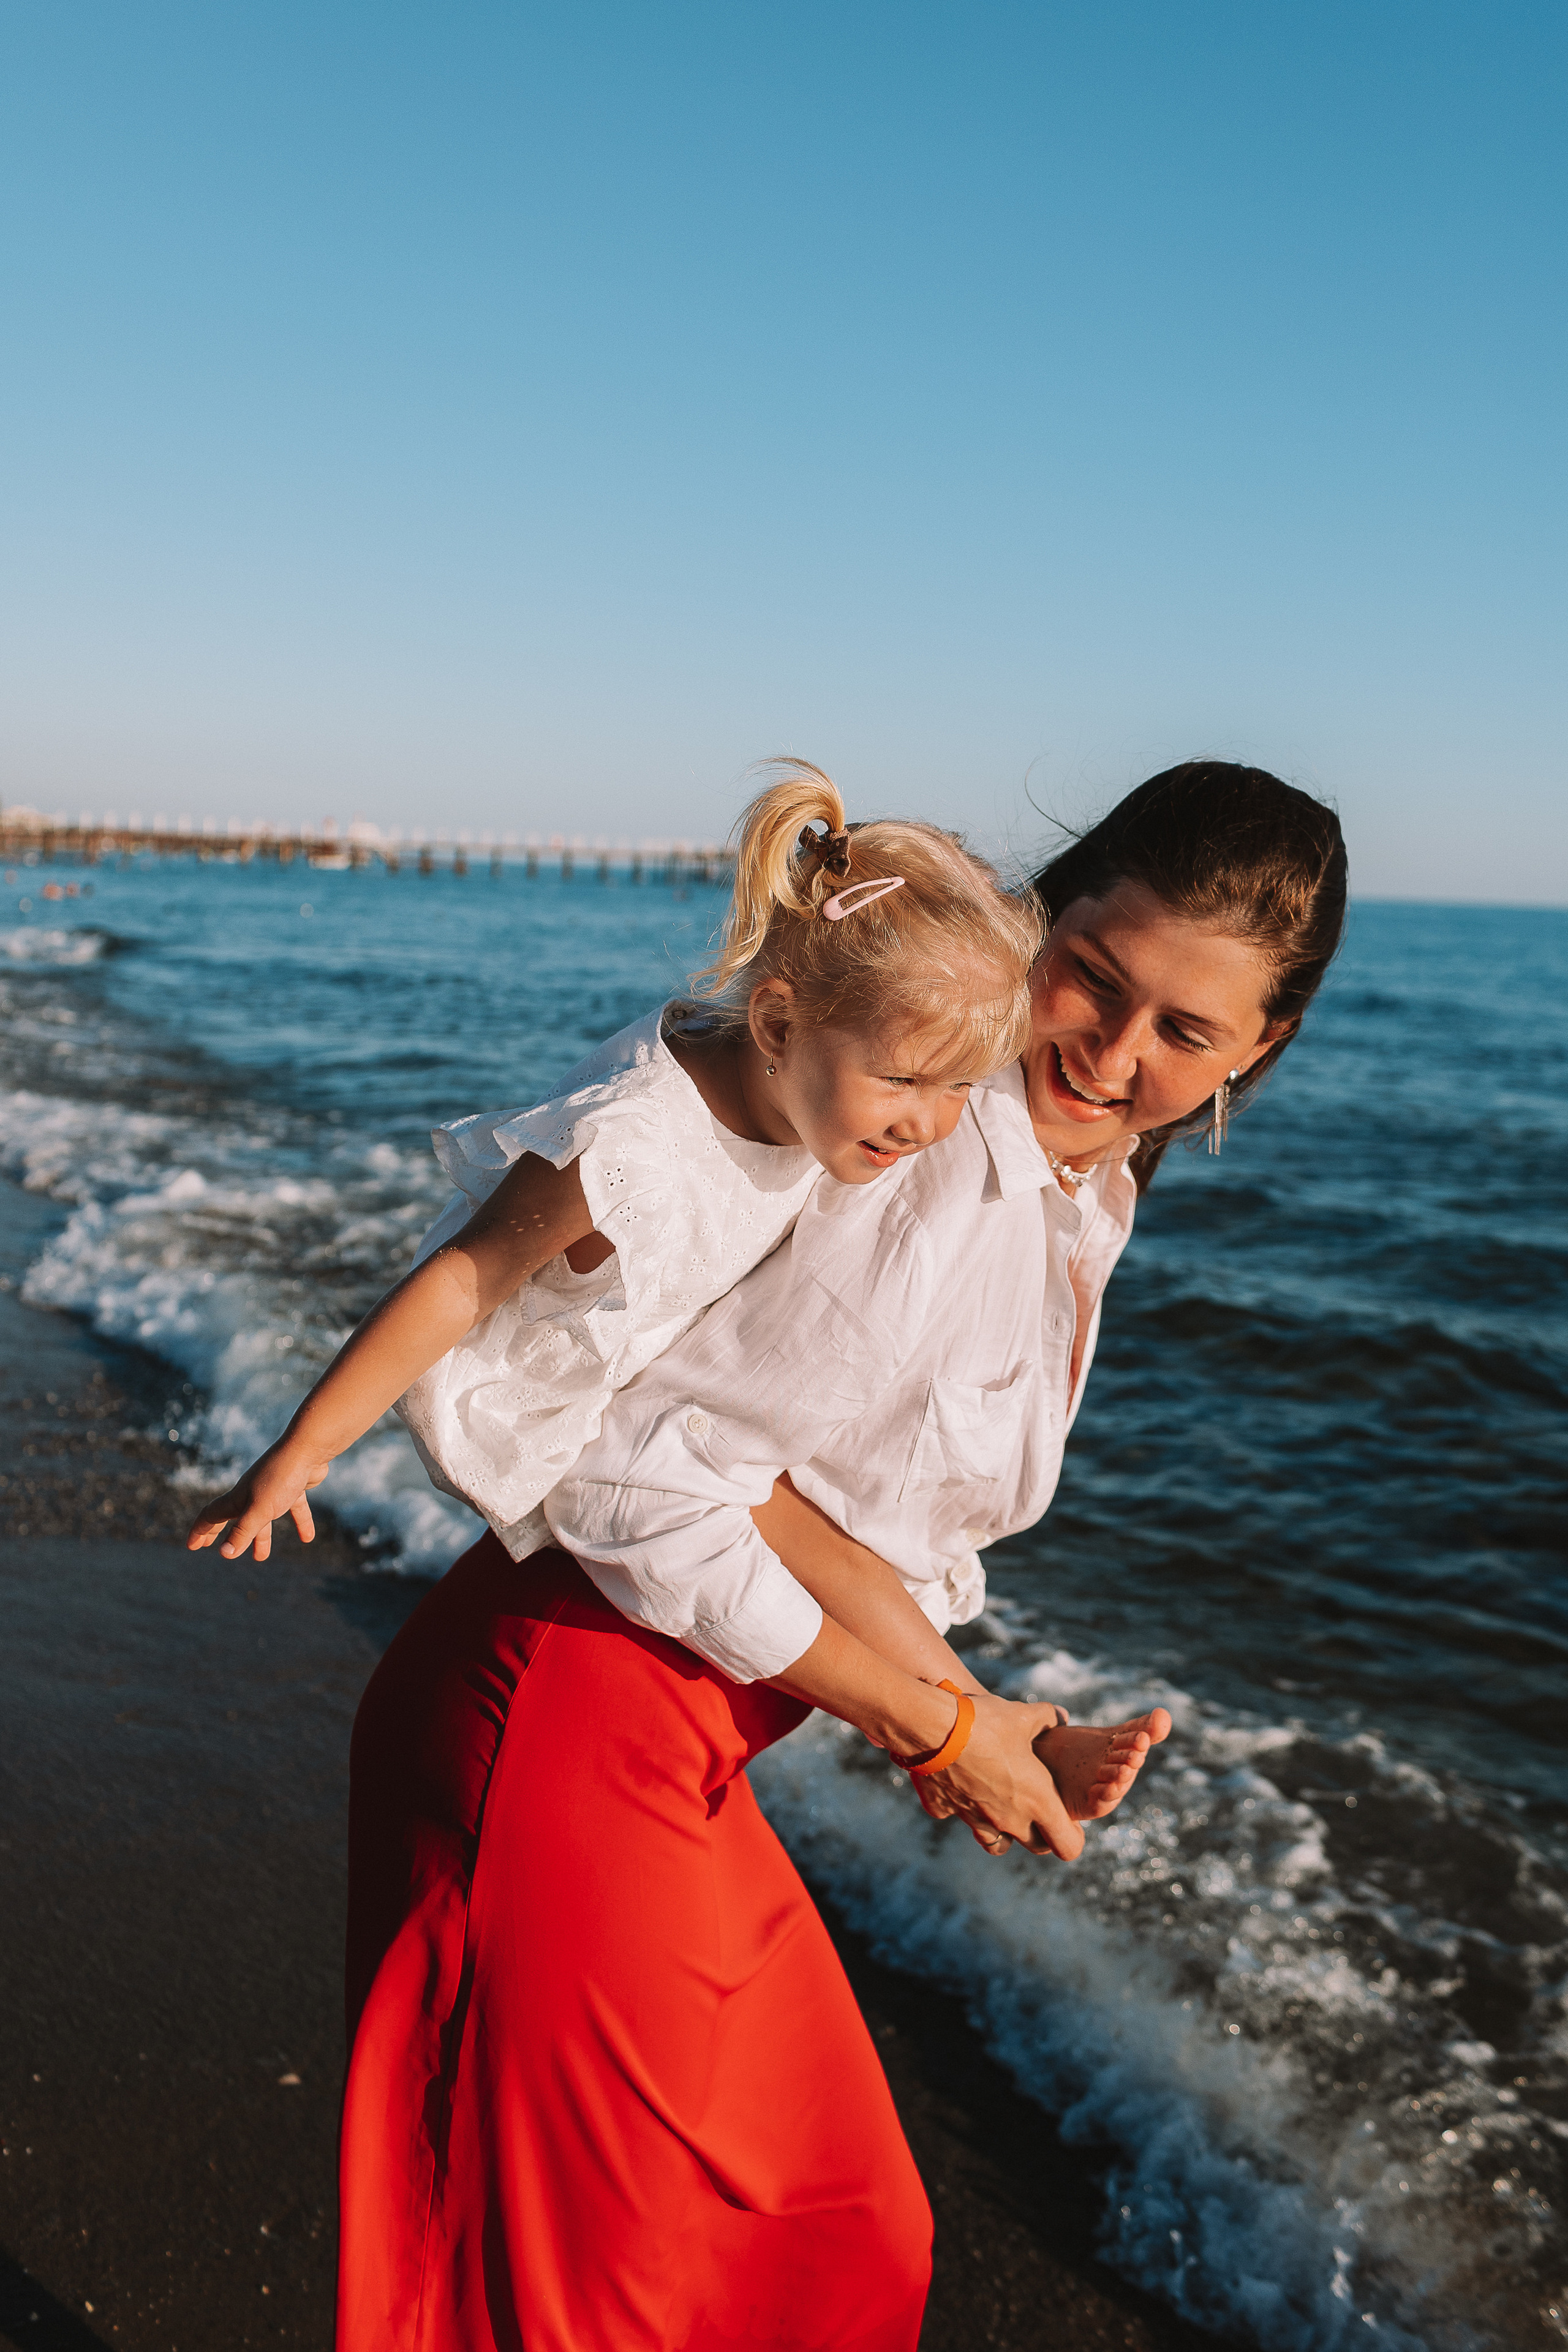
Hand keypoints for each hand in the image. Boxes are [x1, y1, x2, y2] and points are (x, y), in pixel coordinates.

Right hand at [186, 1442, 326, 1561]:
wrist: (308, 1449)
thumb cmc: (280, 1478)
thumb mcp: (260, 1509)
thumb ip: (243, 1532)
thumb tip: (225, 1554)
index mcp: (238, 1498)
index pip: (212, 1515)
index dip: (200, 1531)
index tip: (192, 1547)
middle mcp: (252, 1493)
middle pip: (233, 1517)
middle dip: (223, 1533)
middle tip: (215, 1549)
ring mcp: (273, 1489)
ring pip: (263, 1518)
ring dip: (261, 1537)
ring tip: (260, 1557)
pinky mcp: (294, 1487)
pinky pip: (295, 1508)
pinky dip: (300, 1522)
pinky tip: (307, 1537)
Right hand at [911, 1693, 1083, 1861]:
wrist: (932, 1727)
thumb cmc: (986, 1722)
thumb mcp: (1023, 1715)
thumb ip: (1047, 1718)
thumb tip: (1060, 1716)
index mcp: (1037, 1800)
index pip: (1068, 1845)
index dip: (1073, 1837)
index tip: (1071, 1822)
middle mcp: (1010, 1819)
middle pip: (1036, 1847)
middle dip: (1042, 1834)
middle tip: (1040, 1809)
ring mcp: (977, 1819)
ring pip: (997, 1844)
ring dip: (1003, 1831)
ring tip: (1001, 1803)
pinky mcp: (947, 1810)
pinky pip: (957, 1816)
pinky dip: (961, 1805)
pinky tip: (958, 1782)